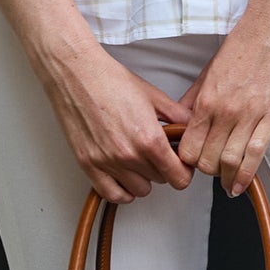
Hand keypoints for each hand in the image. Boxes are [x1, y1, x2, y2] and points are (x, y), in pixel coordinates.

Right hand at [39, 41, 195, 204]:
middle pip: (160, 180)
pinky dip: (122, 190)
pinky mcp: (88, 165)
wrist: (78, 74)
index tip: (181, 163)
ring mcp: (107, 163)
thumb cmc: (111, 80)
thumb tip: (191, 127)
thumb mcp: (153, 95)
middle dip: (163, 166)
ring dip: (143, 177)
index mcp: (149, 139)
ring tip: (139, 158)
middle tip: (157, 150)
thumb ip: (177, 116)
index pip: (178, 177)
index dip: (184, 170)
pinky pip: (112, 195)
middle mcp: (129, 156)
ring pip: (139, 190)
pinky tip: (124, 175)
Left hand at [176, 0, 269, 197]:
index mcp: (207, 99)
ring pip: (230, 162)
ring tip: (226, 183)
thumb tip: (180, 118)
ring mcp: (250, 115)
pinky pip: (256, 155)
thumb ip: (195, 96)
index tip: (191, 164)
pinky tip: (240, 186)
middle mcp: (226, 111)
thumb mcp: (210, 68)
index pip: (188, 147)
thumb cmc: (243, 43)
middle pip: (206, 160)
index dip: (186, 161)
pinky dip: (246, 177)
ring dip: (225, 178)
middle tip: (210, 171)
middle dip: (205, 171)